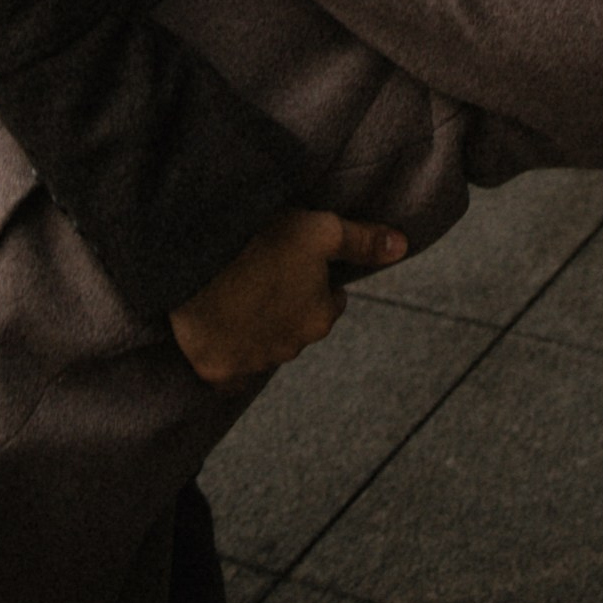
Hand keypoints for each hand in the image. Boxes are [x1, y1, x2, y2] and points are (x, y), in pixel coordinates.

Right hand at [168, 207, 406, 387]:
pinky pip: (230, 372)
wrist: (199, 259)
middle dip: (288, 305)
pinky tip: (218, 328)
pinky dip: (228, 354)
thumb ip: (363, 241)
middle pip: (297, 326)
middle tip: (264, 273)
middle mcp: (292, 349)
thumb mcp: (321, 230)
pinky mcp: (217, 372)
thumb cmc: (264, 240)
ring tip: (237, 292)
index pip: (330, 302)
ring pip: (265, 347)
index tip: (295, 260)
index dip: (315, 279)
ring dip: (258, 327)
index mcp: (320, 318)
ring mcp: (253, 364)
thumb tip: (404, 246)